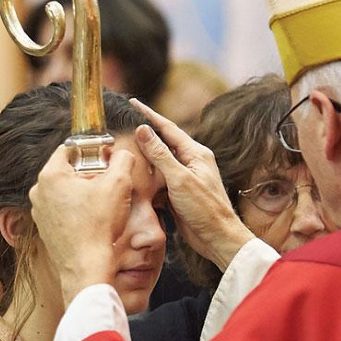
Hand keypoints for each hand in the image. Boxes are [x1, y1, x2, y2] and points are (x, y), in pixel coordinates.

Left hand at [28, 144, 135, 303]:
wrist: (87, 266)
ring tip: (102, 202)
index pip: (69, 148)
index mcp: (51, 175)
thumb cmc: (99, 226)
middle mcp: (39, 192)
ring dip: (83, 191)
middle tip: (108, 181)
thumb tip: (122, 154)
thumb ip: (123, 160)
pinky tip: (93, 218)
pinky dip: (77, 209)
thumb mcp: (119, 184)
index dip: (91, 149)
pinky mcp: (45, 228)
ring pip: (65, 190)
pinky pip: (62, 209)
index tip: (106, 157)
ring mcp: (40, 211)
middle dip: (89, 172)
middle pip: (67, 170)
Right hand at [131, 98, 253, 270]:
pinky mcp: (180, 192)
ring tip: (123, 145)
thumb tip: (144, 130)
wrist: (217, 238)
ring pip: (160, 161)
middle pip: (163, 142)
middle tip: (124, 121)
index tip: (132, 102)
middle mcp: (191, 162)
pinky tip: (134, 174)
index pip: (168, 128)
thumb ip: (161, 154)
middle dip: (145, 132)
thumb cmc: (204, 209)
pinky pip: (160, 178)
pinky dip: (147, 174)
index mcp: (195, 153)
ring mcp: (186, 177)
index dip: (149, 115)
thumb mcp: (180, 179)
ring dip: (144, 154)